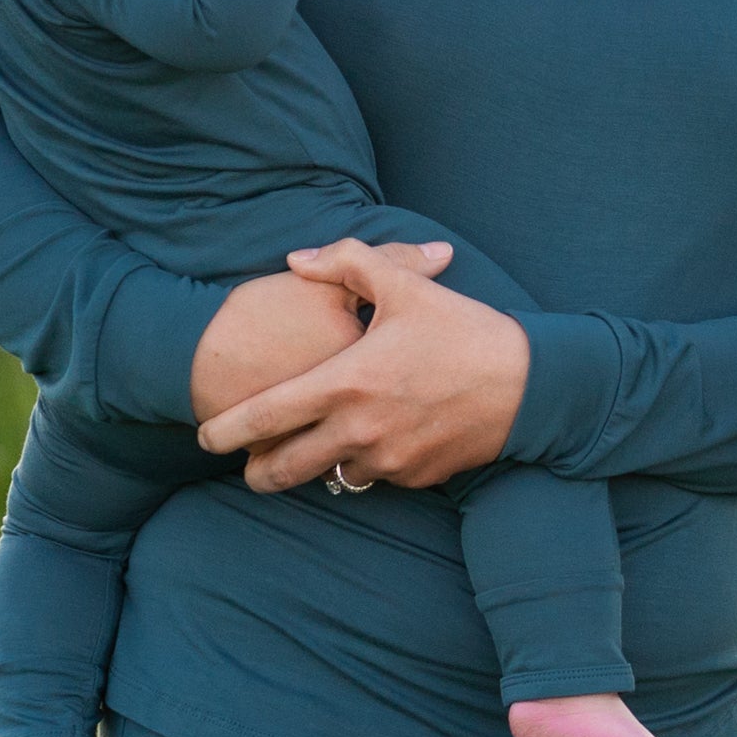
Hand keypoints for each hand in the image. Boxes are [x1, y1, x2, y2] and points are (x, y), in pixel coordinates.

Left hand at [197, 238, 527, 491]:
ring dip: (319, 468)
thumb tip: (297, 259)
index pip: (265, 417)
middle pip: (284, 469)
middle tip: (247, 468)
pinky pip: (380, 477)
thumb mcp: (405, 286)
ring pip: (332, 477)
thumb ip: (345, 262)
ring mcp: (388, 459)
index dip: (225, 432)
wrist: (531, 384)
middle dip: (257, 473)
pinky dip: (371, 464)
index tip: (205, 437)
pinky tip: (381, 442)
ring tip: (315, 454)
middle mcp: (358, 430)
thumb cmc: (464, 331)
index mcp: (345, 383)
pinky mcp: (417, 477)